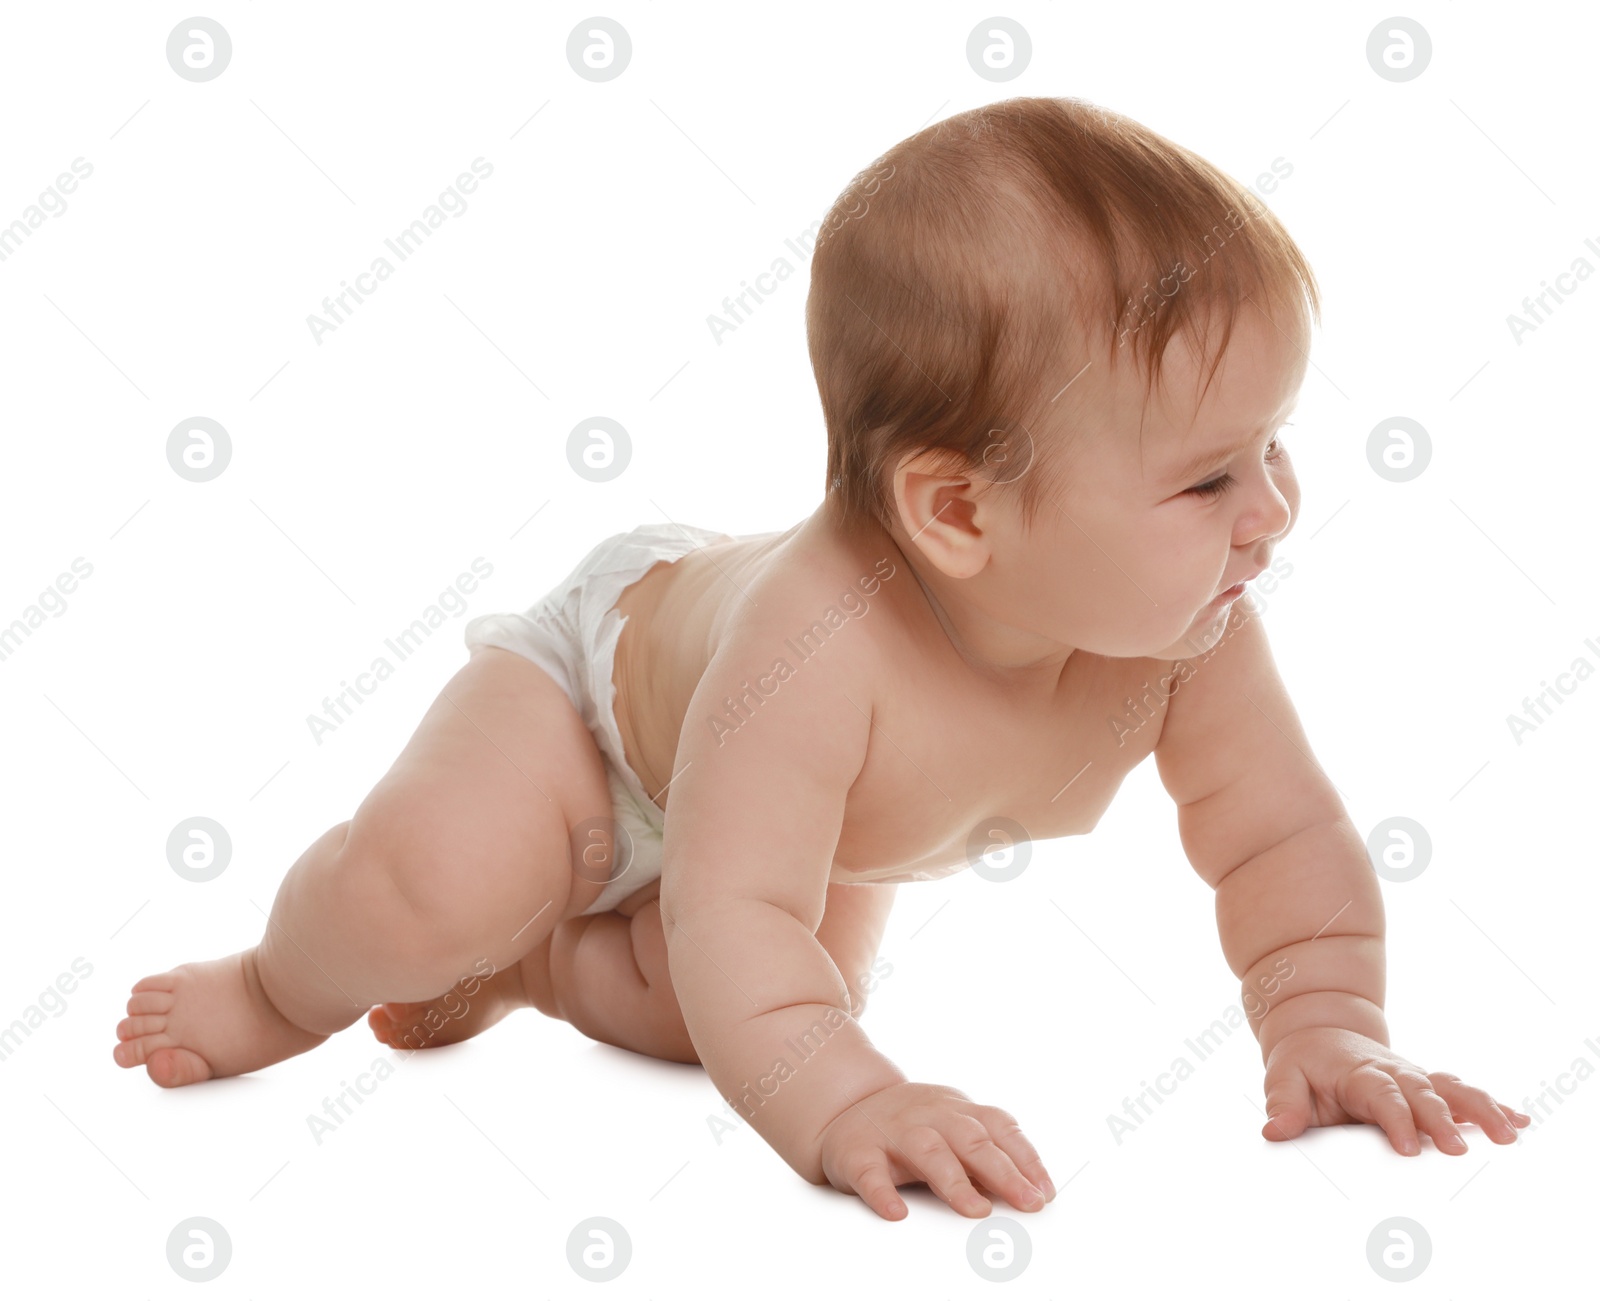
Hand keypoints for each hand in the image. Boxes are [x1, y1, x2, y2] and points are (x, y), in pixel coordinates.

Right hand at [817, 1081, 1054, 1220]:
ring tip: (976, 1209)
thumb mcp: (949, 1125)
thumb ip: (983, 1151)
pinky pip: (870, 1172)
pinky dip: (883, 1193)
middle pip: (970, 1140)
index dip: (1025, 1158)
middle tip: (1028, 1202)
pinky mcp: (856, 1151)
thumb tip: (1027, 1189)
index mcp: (955, 1109)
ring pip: (927, 1151)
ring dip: (955, 1181)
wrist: (844, 1105)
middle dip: (1003, 1172)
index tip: (1044, 1191)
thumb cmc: (909, 1123)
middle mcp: (928, 1116)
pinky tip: (897, 1212)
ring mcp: (892, 1131)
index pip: (998, 1127)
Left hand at [1260, 1026, 1531, 1153]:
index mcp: (1359, 1071)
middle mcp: (1393, 1071)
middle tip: (1458, 1151)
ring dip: (1481, 1110)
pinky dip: (1490, 1105)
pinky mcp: (1427, 1084)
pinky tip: (1519, 1121)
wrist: (1318, 1029)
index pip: (1381, 1096)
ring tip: (1509, 1133)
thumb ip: (1282, 1104)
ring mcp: (1414, 1076)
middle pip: (1423, 1094)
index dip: (1396, 1120)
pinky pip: (1462, 1093)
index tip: (1409, 1148)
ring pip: (1453, 1089)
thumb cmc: (1303, 1060)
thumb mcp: (1283, 1077)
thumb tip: (1274, 1131)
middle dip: (1442, 1121)